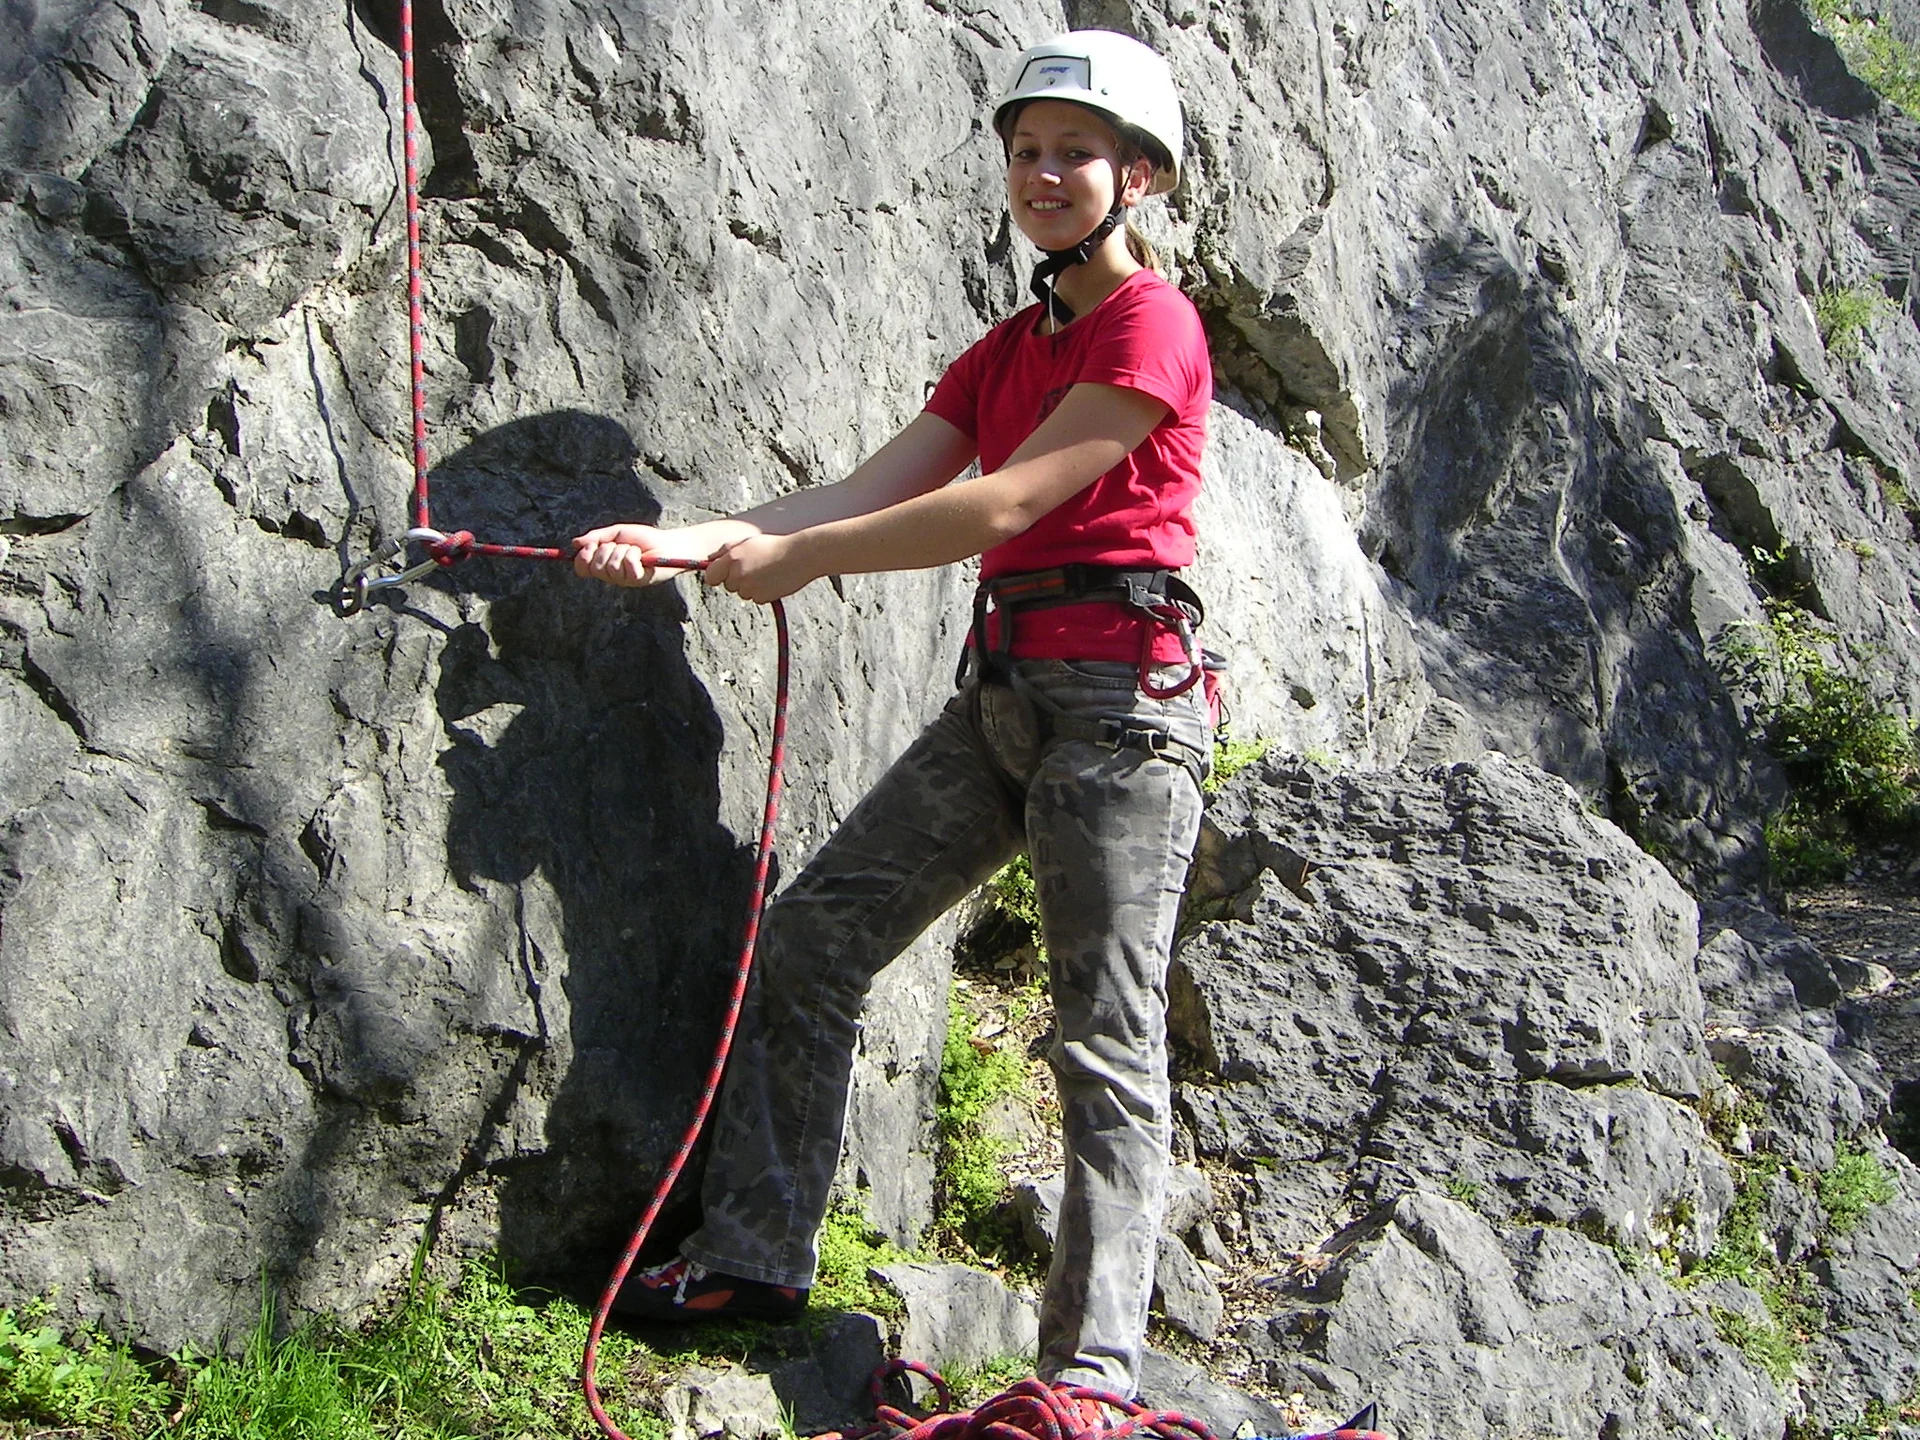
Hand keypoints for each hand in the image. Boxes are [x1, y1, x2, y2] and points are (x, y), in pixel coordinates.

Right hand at [572, 523, 680, 587]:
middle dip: (607, 549)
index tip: (592, 546)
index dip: (582, 558)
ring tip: (635, 550)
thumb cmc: (644, 539)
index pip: (582, 569)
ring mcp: (624, 580)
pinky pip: (627, 566)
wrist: (668, 543)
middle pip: (596, 566)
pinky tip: (642, 556)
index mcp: (604, 565)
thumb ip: (596, 537)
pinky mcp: (638, 580)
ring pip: (612, 565)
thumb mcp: (617, 533)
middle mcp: (612, 575)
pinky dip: (634, 554)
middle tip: (621, 545)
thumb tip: (574, 543)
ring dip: (624, 550)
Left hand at [702, 532, 818, 603]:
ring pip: (742, 592)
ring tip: (766, 571)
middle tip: (753, 566)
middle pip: (728, 585)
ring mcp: (750, 588)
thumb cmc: (775, 545)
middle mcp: (738, 574)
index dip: (717, 575)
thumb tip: (709, 560)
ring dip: (750, 585)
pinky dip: (762, 592)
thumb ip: (724, 551)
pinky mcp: (762, 597)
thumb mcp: (747, 542)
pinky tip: (772, 579)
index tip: (723, 573)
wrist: (801, 556)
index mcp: (732, 558)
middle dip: (737, 579)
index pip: (711, 576)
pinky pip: (756, 598)